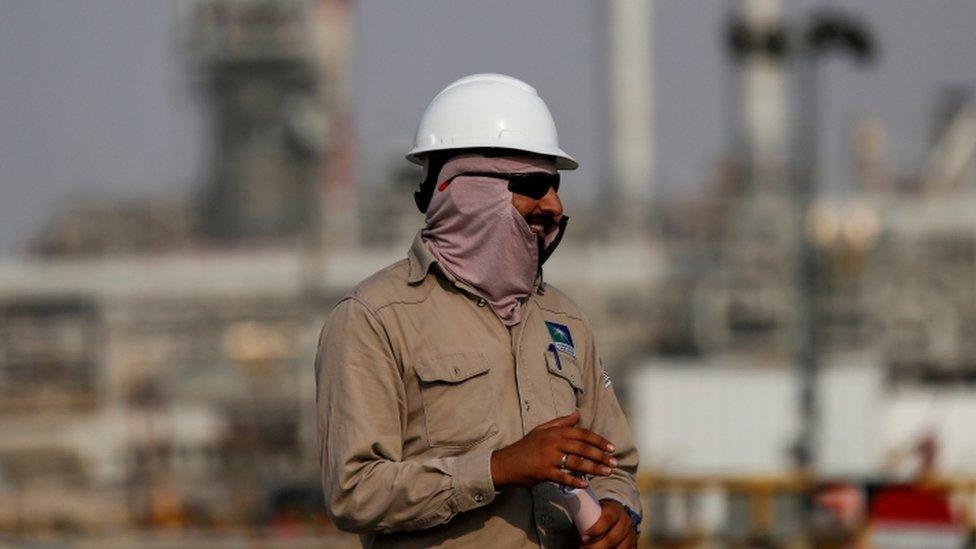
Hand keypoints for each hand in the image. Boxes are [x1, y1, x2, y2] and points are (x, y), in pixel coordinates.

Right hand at [490, 411, 616, 488]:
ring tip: (606, 472)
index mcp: (555, 431)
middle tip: (614, 462)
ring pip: (576, 463)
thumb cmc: (525, 446)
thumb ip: (561, 422)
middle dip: (601, 456)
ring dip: (594, 468)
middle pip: (583, 448)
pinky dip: (575, 481)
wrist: (506, 463)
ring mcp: (549, 458)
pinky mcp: (544, 472)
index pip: (582, 434)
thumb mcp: (541, 430)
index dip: (599, 440)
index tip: (611, 448)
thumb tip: (577, 415)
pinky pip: (564, 477)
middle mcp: (553, 442)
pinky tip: (586, 484)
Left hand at [582, 500, 636, 548]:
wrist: (619, 515)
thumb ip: (586, 519)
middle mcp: (625, 522)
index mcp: (615, 511)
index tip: (583, 536)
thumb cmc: (601, 515)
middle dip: (596, 546)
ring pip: (619, 548)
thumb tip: (576, 533)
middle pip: (612, 538)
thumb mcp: (595, 511)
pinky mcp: (633, 544)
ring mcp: (631, 535)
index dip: (595, 529)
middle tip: (583, 548)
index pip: (606, 519)